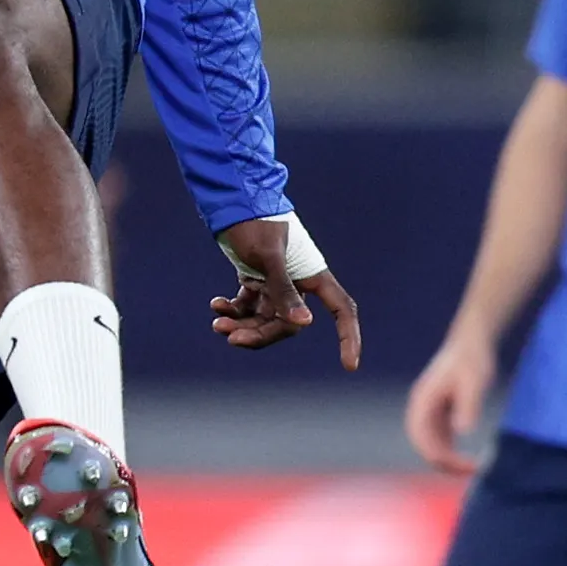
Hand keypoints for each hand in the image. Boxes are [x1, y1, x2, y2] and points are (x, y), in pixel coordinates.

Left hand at [209, 216, 362, 367]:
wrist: (232, 200)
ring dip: (240, 324)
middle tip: (230, 336)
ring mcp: (275, 283)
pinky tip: (216, 305)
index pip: (341, 311)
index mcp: (312, 276)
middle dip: (259, 334)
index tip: (349, 365)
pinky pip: (247, 306)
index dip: (348, 337)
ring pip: (263, 319)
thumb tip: (303, 324)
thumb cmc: (255, 224)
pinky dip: (232, 309)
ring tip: (217, 322)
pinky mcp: (255, 279)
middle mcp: (298, 283)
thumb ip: (283, 291)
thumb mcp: (268, 258)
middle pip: (287, 325)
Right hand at [403, 333, 495, 474]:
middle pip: (424, 446)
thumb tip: (462, 431)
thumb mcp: (474, 381)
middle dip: (445, 463)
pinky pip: (440, 439)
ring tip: (473, 468)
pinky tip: (469, 458)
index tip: (465, 466)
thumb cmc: (473, 359)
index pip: (423, 438)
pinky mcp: (439, 412)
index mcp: (423, 401)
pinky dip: (451, 451)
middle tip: (473, 471)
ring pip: (431, 445)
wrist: (471, 341)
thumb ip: (468, 405)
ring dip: (448, 460)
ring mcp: (428, 411)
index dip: (441, 456)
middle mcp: (421, 409)